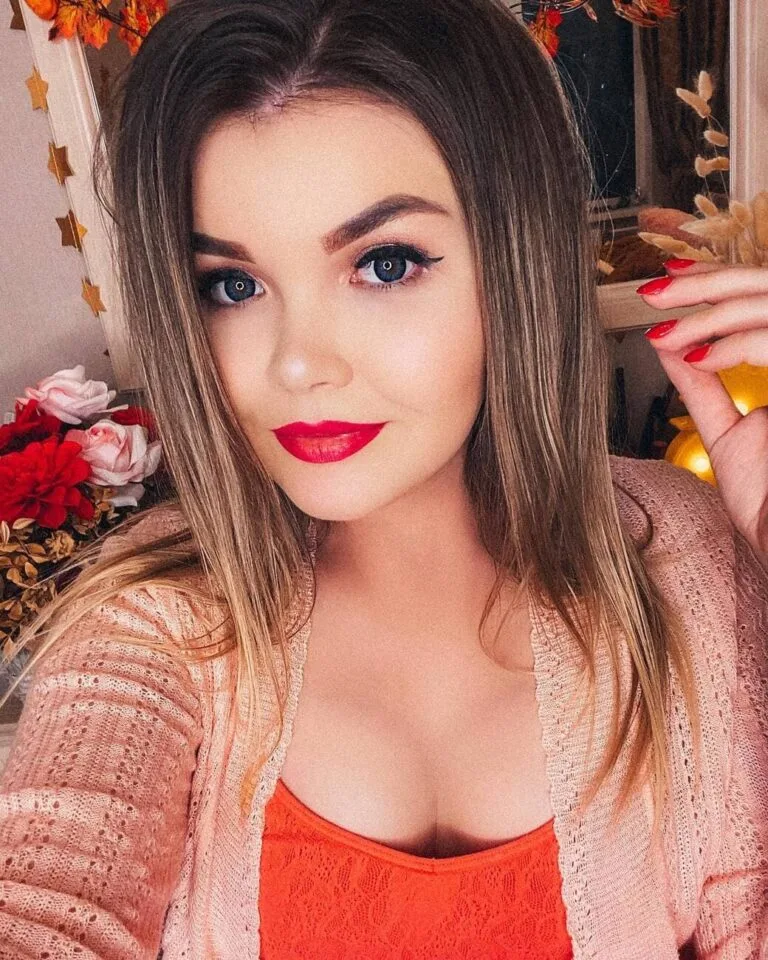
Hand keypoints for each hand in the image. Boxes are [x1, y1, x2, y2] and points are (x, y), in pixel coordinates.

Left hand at [639, 260, 767, 567]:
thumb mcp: (729, 431)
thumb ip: (703, 386)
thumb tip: (669, 343)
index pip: (766, 298)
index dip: (720, 282)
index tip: (671, 280)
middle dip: (707, 284)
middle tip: (655, 291)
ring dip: (712, 315)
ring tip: (666, 331)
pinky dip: (737, 345)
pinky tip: (700, 355)